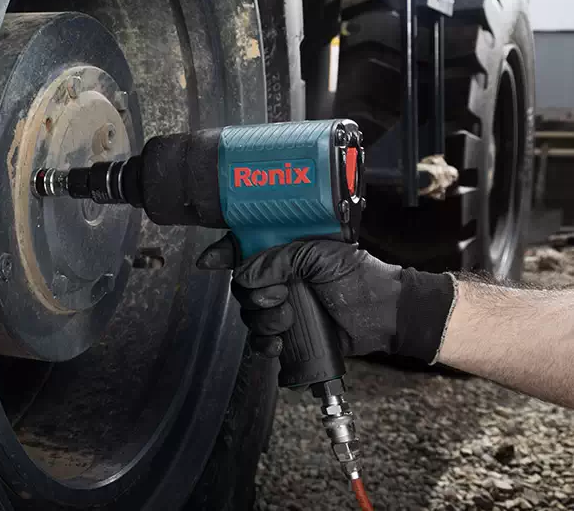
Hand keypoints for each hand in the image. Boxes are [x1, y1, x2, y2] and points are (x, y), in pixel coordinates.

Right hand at [197, 236, 455, 362]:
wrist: (384, 313)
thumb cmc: (358, 275)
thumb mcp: (317, 254)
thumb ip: (279, 259)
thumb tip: (247, 274)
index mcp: (284, 253)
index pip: (243, 249)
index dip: (223, 254)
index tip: (208, 261)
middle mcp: (279, 279)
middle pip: (241, 288)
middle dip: (254, 296)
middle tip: (280, 296)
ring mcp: (283, 307)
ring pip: (249, 316)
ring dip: (263, 320)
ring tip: (288, 320)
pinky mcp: (290, 335)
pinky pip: (261, 342)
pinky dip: (264, 344)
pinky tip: (277, 343)